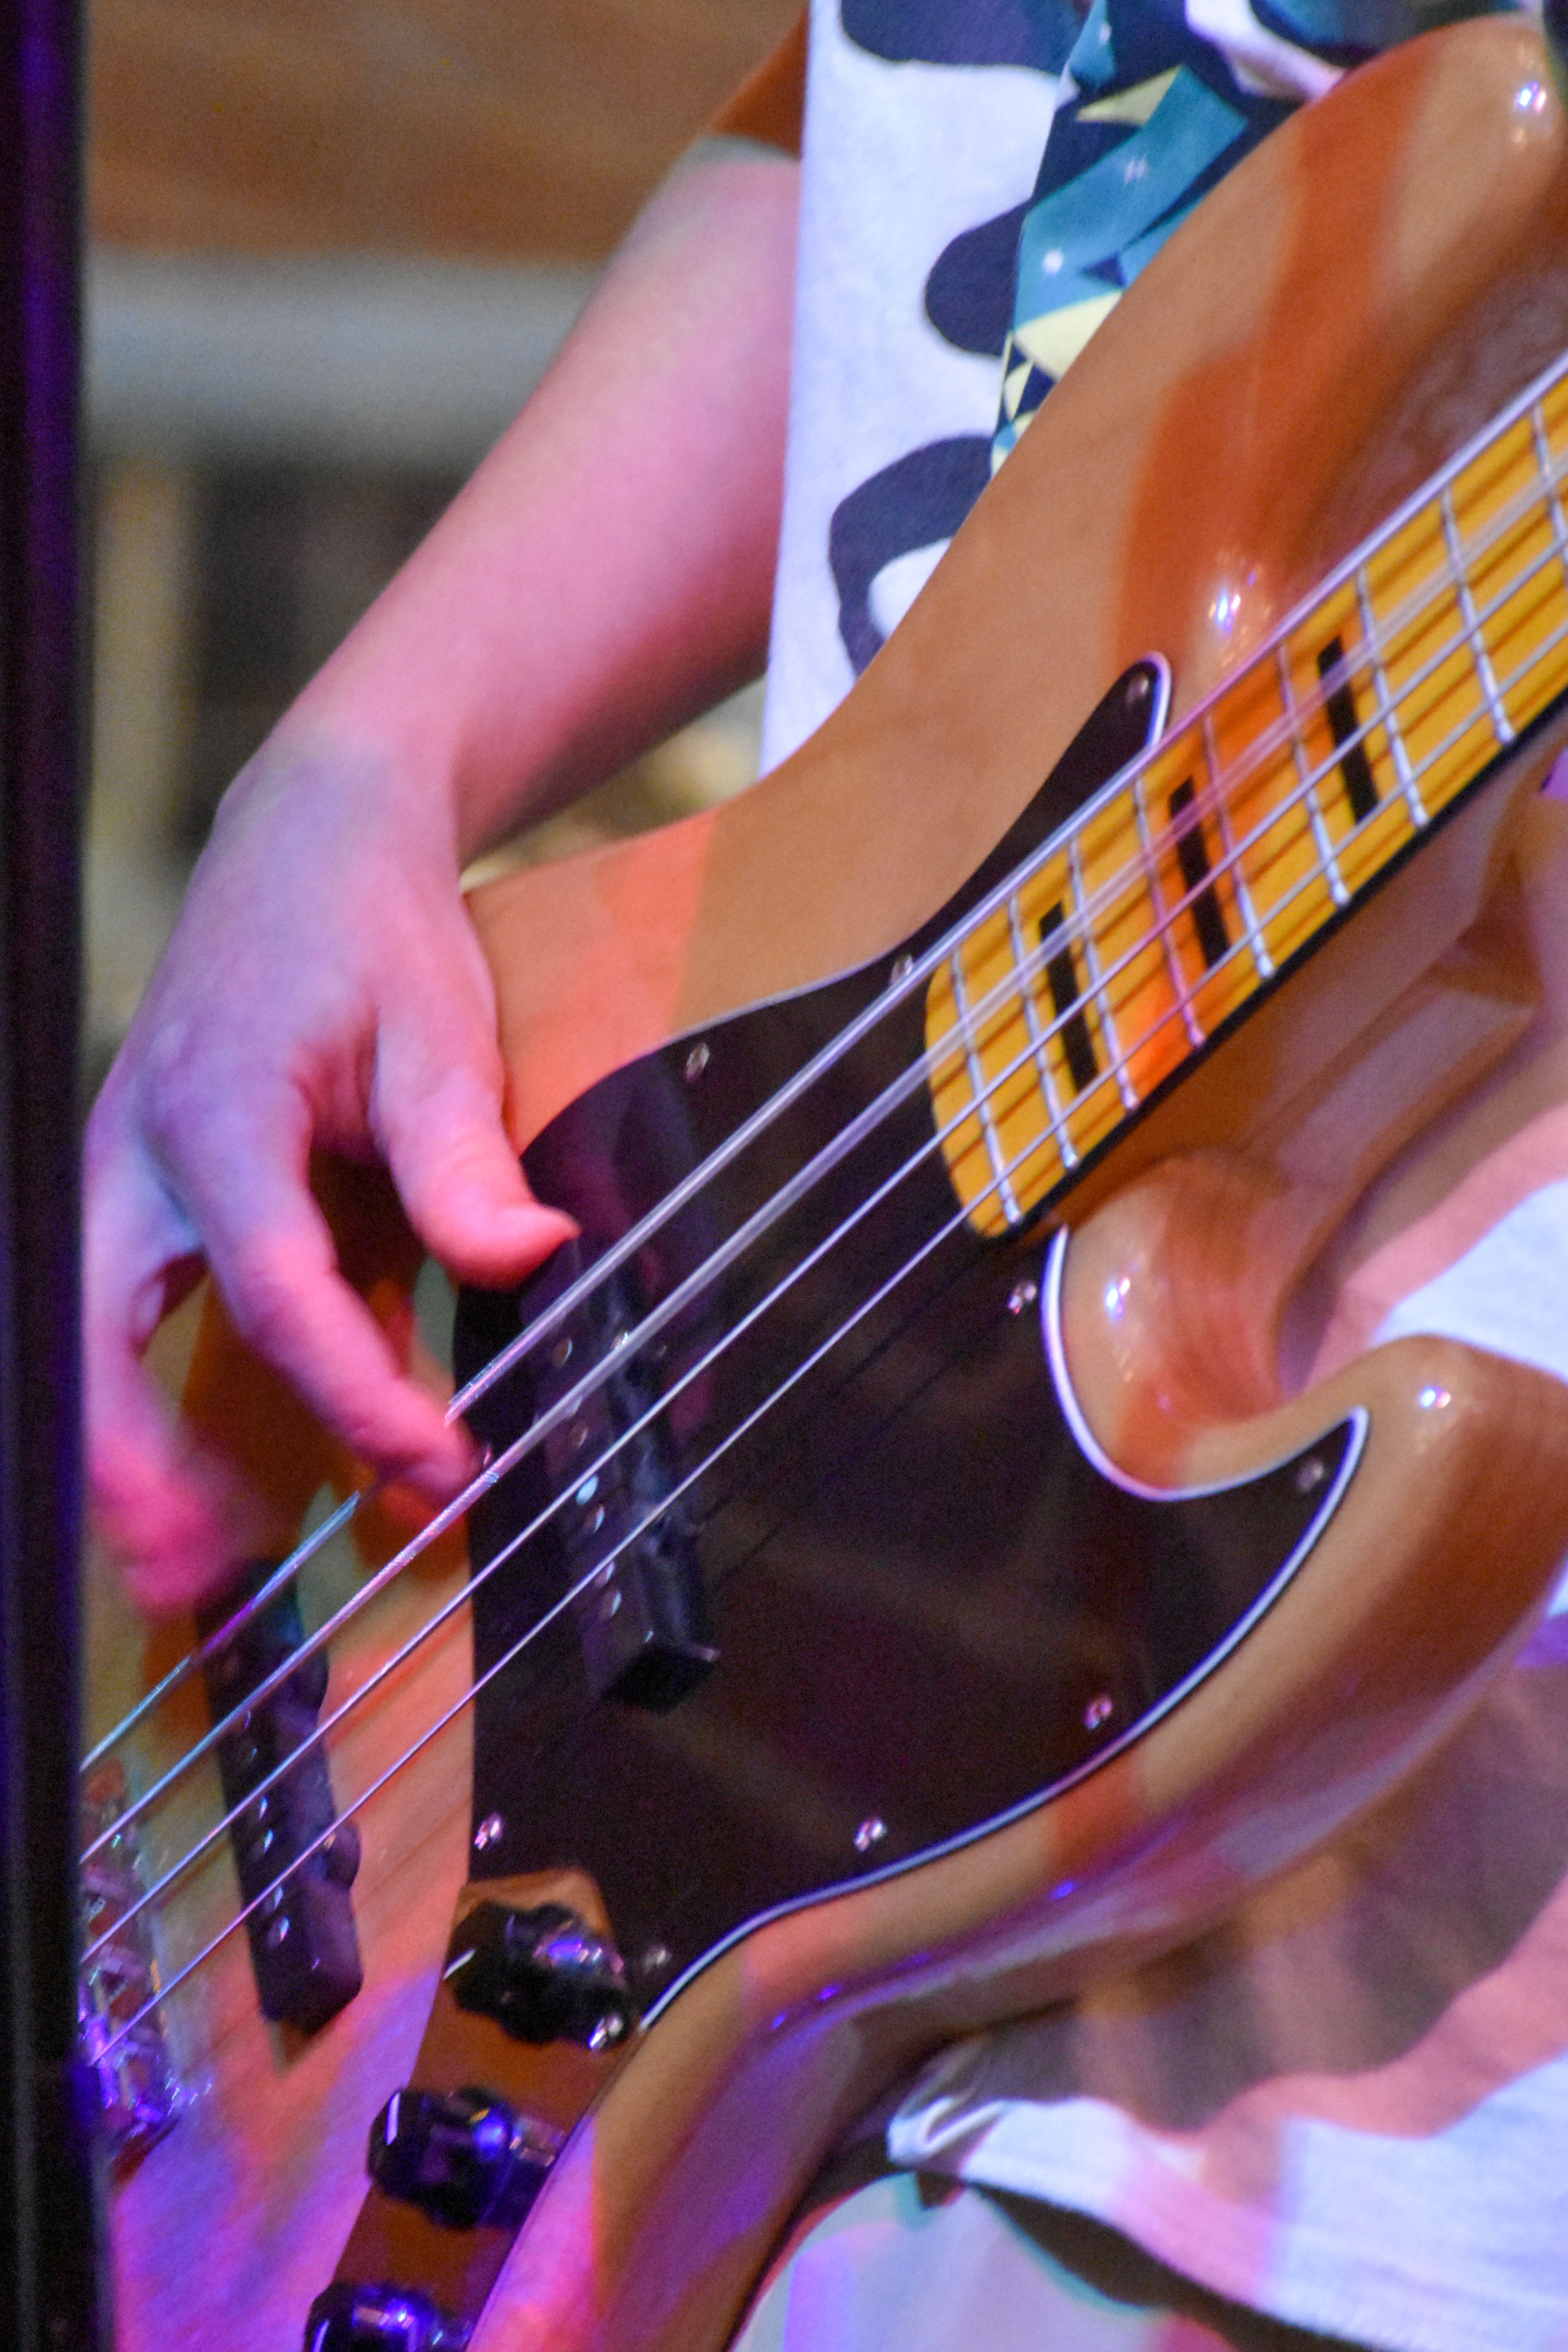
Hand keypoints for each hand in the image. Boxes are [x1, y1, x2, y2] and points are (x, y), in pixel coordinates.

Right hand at [84, 734, 573, 1611]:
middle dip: (141, 1462)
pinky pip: (117, 1311)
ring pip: (85, 1333)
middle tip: (201, 1576)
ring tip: (176, 1568)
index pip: (280, 1286)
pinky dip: (139, 1398)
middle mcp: (143, 1148)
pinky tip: (192, 1478)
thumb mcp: (442, 1030)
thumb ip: (463, 1157)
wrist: (311, 844)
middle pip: (103, 1332)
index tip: (438, 1464)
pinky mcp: (139, 1187)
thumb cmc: (374, 931)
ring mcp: (125, 1169)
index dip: (359, 1393)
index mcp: (222, 1109)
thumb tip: (525, 1260)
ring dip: (120, 1452)